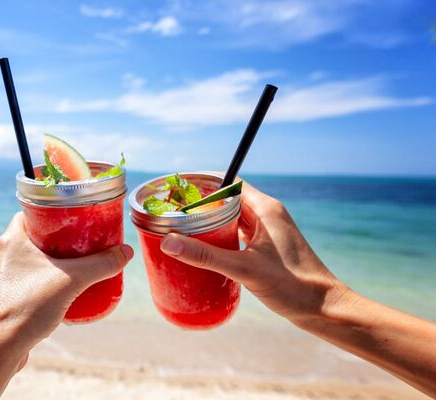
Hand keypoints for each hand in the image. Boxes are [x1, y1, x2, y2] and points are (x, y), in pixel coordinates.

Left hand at [0, 212, 133, 346]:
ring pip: (27, 262)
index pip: (30, 213)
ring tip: (73, 269)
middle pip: (32, 238)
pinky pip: (24, 283)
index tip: (72, 220)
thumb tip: (126, 252)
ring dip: (48, 264)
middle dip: (55, 241)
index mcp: (11, 239)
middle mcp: (1, 255)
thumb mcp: (72, 280)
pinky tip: (58, 294)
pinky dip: (40, 284)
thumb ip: (100, 265)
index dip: (51, 214)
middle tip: (80, 244)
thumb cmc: (28, 305)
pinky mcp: (2, 299)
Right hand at [159, 182, 351, 325]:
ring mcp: (268, 231)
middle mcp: (267, 214)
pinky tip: (204, 250)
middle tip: (172, 212)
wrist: (324, 309)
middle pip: (227, 199)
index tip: (177, 191)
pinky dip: (219, 237)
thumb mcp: (244, 269)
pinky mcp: (267, 247)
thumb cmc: (292, 286)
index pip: (229, 183)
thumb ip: (205, 255)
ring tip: (181, 229)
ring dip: (209, 222)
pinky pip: (237, 233)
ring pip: (231, 217)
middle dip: (200, 204)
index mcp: (265, 209)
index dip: (202, 184)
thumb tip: (168, 242)